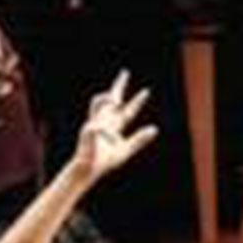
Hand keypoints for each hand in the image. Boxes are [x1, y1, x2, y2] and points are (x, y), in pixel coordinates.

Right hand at [71, 68, 158, 182]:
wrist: (87, 170)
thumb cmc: (104, 162)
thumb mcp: (126, 150)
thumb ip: (139, 140)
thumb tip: (155, 129)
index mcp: (115, 127)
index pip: (128, 111)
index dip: (137, 101)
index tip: (146, 91)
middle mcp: (105, 122)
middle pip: (112, 99)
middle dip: (119, 85)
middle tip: (125, 72)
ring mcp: (95, 124)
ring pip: (100, 103)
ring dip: (106, 99)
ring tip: (115, 100)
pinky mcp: (88, 130)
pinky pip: (98, 128)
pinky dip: (105, 133)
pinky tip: (109, 139)